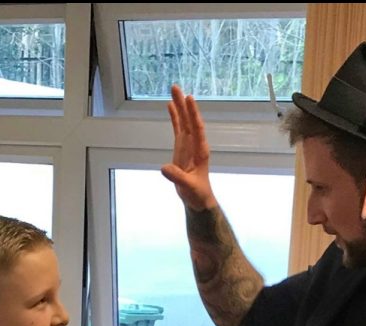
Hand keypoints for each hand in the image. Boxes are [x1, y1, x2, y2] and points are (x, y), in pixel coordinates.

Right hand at [161, 85, 217, 210]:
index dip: (193, 114)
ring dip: (179, 106)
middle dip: (183, 104)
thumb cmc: (197, 193)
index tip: (189, 99)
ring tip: (173, 90)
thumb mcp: (188, 187)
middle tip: (176, 87)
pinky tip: (170, 106)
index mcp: (200, 151)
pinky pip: (178, 129)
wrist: (197, 198)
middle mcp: (196, 144)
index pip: (197, 129)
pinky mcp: (182, 148)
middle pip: (189, 120)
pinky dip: (175, 118)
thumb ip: (177, 177)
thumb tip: (164, 168)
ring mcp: (188, 145)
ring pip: (184, 122)